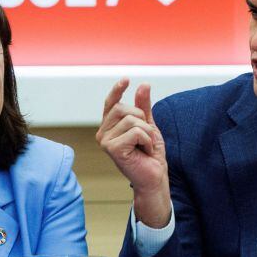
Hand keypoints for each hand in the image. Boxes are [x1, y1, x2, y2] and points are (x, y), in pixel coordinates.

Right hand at [97, 79, 171, 226]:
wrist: (154, 177)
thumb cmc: (150, 155)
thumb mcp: (149, 126)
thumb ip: (144, 107)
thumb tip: (143, 85)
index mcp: (110, 127)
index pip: (110, 103)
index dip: (117, 90)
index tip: (126, 79)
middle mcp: (103, 133)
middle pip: (124, 109)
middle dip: (143, 120)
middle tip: (145, 138)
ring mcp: (105, 141)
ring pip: (132, 120)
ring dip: (147, 133)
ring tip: (145, 146)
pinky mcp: (112, 148)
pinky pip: (136, 132)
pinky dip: (147, 141)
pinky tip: (144, 152)